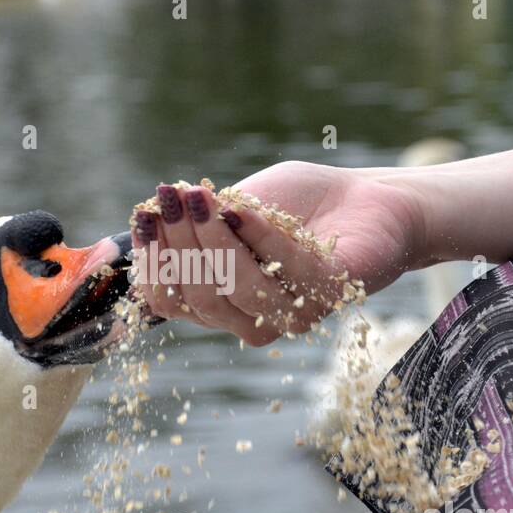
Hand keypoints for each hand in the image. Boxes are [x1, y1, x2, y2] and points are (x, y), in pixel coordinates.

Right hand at [131, 162, 424, 345]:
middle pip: (201, 297)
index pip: (170, 300)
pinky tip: (243, 211)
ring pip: (240, 291)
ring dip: (215, 241)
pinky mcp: (334, 294)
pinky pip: (288, 274)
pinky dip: (261, 239)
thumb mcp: (235, 207)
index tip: (144, 214)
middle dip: (181, 244)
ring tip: (203, 198)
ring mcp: (295, 311)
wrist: (368, 196)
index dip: (152, 262)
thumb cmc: (297, 202)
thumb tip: (149, 216)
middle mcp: (254, 316)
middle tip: (173, 196)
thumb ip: (198, 222)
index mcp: (223, 301)